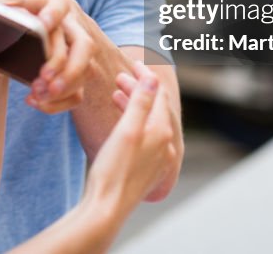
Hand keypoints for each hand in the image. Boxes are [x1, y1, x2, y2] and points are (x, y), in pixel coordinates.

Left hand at [0, 0, 95, 113]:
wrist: (31, 28)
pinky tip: (37, 102)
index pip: (57, 6)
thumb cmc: (11, 11)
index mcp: (48, 1)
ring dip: (67, 84)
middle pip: (83, 44)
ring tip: (41, 94)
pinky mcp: (78, 71)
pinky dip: (61, 102)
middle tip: (41, 78)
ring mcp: (77, 48)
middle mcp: (69, 24)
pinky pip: (79, 91)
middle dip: (64, 63)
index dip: (52, 15)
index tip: (42, 24)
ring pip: (86, 68)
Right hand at [82, 62, 174, 217]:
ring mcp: (158, 158)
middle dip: (138, 89)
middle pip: (154, 107)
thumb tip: (153, 78)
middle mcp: (165, 144)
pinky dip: (135, 124)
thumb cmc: (114, 169)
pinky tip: (121, 124)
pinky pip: (146, 137)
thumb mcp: (126, 130)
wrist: (107, 207)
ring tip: (115, 96)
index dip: (145, 75)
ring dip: (135, 106)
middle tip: (118, 77)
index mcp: (160, 131)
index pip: (157, 93)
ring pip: (149, 122)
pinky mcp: (149, 169)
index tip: (131, 63)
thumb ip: (141, 102)